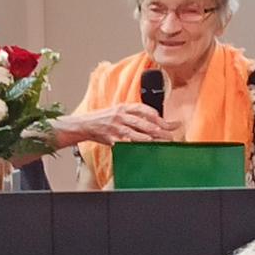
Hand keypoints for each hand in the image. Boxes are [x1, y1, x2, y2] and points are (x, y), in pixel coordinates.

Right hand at [52, 103, 179, 147]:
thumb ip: (134, 116)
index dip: (157, 115)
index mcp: (124, 107)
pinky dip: (133, 144)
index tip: (168, 122)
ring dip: (149, 137)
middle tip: (170, 134)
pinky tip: (142, 147)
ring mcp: (115, 126)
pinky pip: (124, 142)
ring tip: (160, 141)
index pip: (144, 109)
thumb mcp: (119, 112)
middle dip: (159, 128)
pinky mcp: (110, 137)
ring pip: (135, 132)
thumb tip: (154, 122)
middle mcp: (121, 115)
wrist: (84, 125)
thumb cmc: (104, 120)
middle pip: (143, 121)